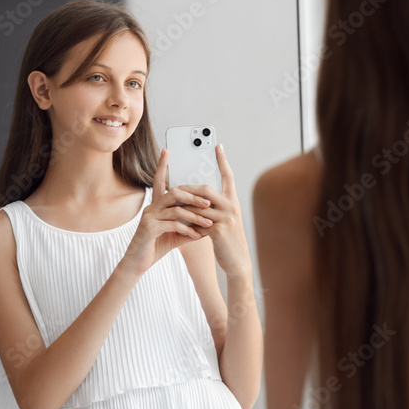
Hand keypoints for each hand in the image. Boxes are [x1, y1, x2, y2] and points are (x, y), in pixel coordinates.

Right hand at [119, 148, 213, 276]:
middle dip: (194, 196)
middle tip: (209, 202)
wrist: (138, 263)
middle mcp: (152, 207)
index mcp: (157, 205)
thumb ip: (189, 226)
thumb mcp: (176, 234)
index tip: (166, 151)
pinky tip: (196, 236)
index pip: (159, 180)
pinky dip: (187, 229)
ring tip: (208, 223)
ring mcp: (149, 217)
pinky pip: (172, 225)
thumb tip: (206, 223)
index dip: (162, 166)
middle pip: (175, 192)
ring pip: (176, 208)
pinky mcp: (149, 228)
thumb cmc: (156, 246)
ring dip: (195, 215)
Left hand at [176, 143, 251, 277]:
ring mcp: (226, 218)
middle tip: (175, 188)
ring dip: (183, 205)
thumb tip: (194, 198)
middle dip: (188, 188)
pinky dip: (187, 222)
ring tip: (171, 204)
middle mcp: (232, 207)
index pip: (228, 176)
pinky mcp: (219, 230)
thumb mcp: (223, 220)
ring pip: (199, 204)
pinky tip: (179, 224)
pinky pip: (197, 221)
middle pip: (206, 189)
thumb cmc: (228, 241)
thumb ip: (213, 208)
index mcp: (233, 202)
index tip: (218, 146)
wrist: (238, 262)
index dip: (223, 160)